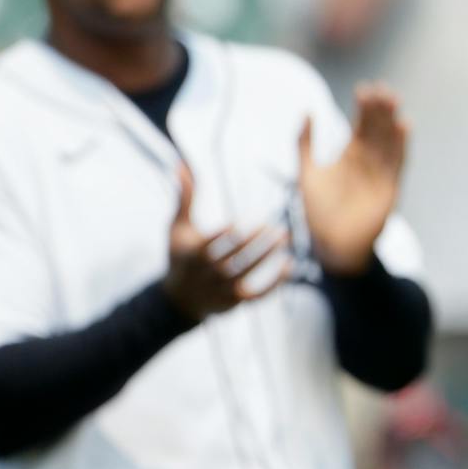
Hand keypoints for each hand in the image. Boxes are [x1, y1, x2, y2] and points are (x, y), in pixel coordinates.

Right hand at [163, 166, 288, 320]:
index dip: (225, 237)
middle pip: (232, 261)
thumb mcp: (178, 228)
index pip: (209, 247)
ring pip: (246, 276)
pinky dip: (274, 284)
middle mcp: (206, 275)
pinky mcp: (234, 303)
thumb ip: (184, 198)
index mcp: (192, 255)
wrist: (180, 299)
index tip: (240, 223)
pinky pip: (256, 296)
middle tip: (276, 227)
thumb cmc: (181, 256)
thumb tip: (181, 165)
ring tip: (285, 238)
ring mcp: (220, 290)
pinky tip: (289, 266)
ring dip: (267, 259)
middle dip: (254, 244)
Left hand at [300, 84, 407, 274]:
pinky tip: (404, 125)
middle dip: (381, 109)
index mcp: (350, 155)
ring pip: (389, 141)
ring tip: (393, 100)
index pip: (361, 124)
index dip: (364, 107)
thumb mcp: (306, 171)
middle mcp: (369, 161)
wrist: (331, 243)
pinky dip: (401, 144)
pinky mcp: (390, 187)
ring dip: (392, 121)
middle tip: (383, 89)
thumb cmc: (318, 211)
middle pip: (378, 129)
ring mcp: (381, 173)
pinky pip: (398, 162)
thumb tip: (307, 110)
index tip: (365, 88)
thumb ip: (304, 143)